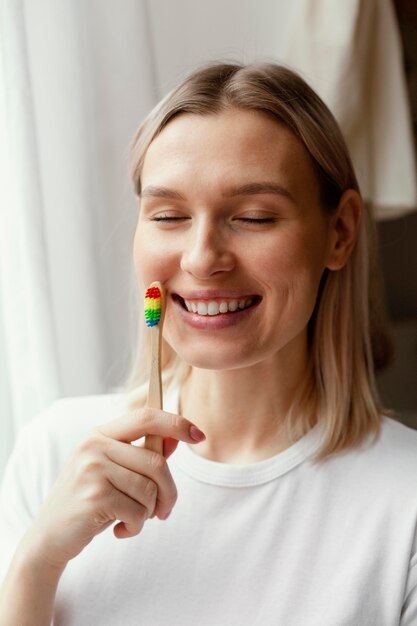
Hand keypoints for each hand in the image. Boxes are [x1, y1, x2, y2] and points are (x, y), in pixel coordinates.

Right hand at [22, 408, 204, 569]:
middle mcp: (94, 446)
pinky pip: (137, 511)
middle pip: (156, 461)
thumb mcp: (113, 472)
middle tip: (164, 510)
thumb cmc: (89, 501)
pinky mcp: (93, 497)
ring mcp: (91, 470)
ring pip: (149, 489)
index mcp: (100, 434)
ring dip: (150, 512)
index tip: (199, 435)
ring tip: (134, 520)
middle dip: (169, 491)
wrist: (49, 536)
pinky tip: (120, 530)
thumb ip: (143, 455)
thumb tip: (175, 440)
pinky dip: (136, 526)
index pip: (146, 416)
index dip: (176, 423)